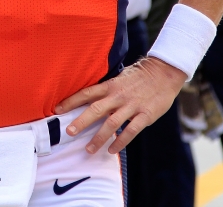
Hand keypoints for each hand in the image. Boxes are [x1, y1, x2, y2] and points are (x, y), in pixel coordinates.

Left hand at [55, 57, 186, 154]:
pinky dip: (121, 142)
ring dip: (99, 137)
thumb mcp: (120, 78)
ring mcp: (132, 105)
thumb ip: (107, 90)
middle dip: (81, 121)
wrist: (164, 73)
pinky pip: (131, 130)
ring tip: (89, 149)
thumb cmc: (140, 77)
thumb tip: (90, 101)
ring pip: (111, 123)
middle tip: (69, 132)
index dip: (71, 101)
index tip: (57, 110)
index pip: (87, 93)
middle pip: (96, 109)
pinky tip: (112, 150)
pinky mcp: (145, 114)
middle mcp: (118, 95)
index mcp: (110, 86)